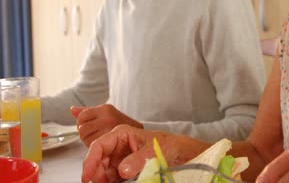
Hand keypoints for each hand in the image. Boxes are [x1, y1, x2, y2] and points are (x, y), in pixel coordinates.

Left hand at [70, 104, 143, 146]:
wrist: (139, 134)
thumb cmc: (120, 124)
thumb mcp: (105, 113)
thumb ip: (87, 111)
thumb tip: (72, 110)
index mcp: (105, 109)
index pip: (81, 116)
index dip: (82, 122)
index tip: (89, 125)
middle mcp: (107, 118)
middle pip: (81, 128)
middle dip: (85, 133)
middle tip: (95, 133)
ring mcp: (109, 130)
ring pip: (85, 138)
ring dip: (88, 140)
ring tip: (99, 138)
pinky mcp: (110, 141)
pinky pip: (91, 145)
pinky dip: (94, 146)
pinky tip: (102, 144)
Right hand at [81, 124, 209, 182]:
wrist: (177, 152)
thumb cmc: (166, 144)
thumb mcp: (153, 150)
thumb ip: (137, 160)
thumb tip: (122, 170)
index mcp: (121, 134)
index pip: (98, 146)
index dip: (90, 161)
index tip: (87, 176)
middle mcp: (116, 147)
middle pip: (97, 161)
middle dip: (96, 174)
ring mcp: (118, 159)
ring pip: (102, 172)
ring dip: (103, 180)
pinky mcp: (122, 171)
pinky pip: (111, 179)